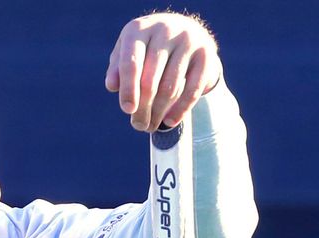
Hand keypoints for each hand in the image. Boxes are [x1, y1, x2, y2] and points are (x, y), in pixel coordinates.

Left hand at [105, 13, 221, 131]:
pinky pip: (193, 89)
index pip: (131, 63)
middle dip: (143, 108)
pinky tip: (170, 122)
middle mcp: (164, 31)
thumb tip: (112, 86)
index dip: (128, 89)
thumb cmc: (146, 47)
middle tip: (139, 126)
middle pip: (150, 80)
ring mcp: (188, 41)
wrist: (183, 30)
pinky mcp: (206, 54)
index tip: (127, 110)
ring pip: (171, 87)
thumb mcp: (127, 52)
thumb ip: (117, 68)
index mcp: (139, 29)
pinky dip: (181, 109)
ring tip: (151, 126)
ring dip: (159, 112)